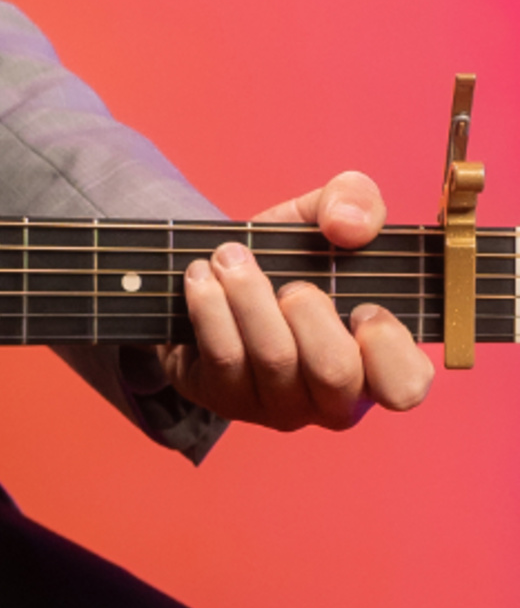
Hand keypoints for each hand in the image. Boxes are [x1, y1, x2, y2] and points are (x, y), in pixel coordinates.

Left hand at [155, 169, 432, 431]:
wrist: (223, 278)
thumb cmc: (297, 259)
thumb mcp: (329, 218)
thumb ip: (357, 201)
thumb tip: (348, 224)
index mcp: (380, 364)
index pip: (406, 386)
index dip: (387, 346)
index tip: (364, 307)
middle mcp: (336, 399)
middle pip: (334, 373)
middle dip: (308, 310)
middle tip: (289, 282)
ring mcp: (281, 406)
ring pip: (273, 360)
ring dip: (249, 295)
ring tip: (229, 257)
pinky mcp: (228, 399)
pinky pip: (223, 357)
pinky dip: (211, 306)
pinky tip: (202, 276)